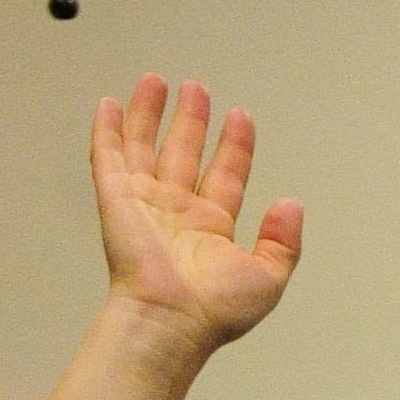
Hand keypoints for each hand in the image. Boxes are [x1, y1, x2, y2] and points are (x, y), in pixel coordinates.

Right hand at [89, 77, 300, 351]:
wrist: (172, 318)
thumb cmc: (216, 309)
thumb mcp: (268, 277)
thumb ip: (284, 241)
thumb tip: (292, 204)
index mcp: (213, 228)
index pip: (226, 174)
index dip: (234, 145)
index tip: (240, 117)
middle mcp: (178, 211)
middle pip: (185, 152)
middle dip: (191, 120)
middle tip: (196, 88)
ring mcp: (145, 202)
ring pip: (146, 145)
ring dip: (151, 113)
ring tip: (158, 81)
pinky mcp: (115, 197)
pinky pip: (108, 156)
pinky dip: (108, 129)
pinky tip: (111, 104)